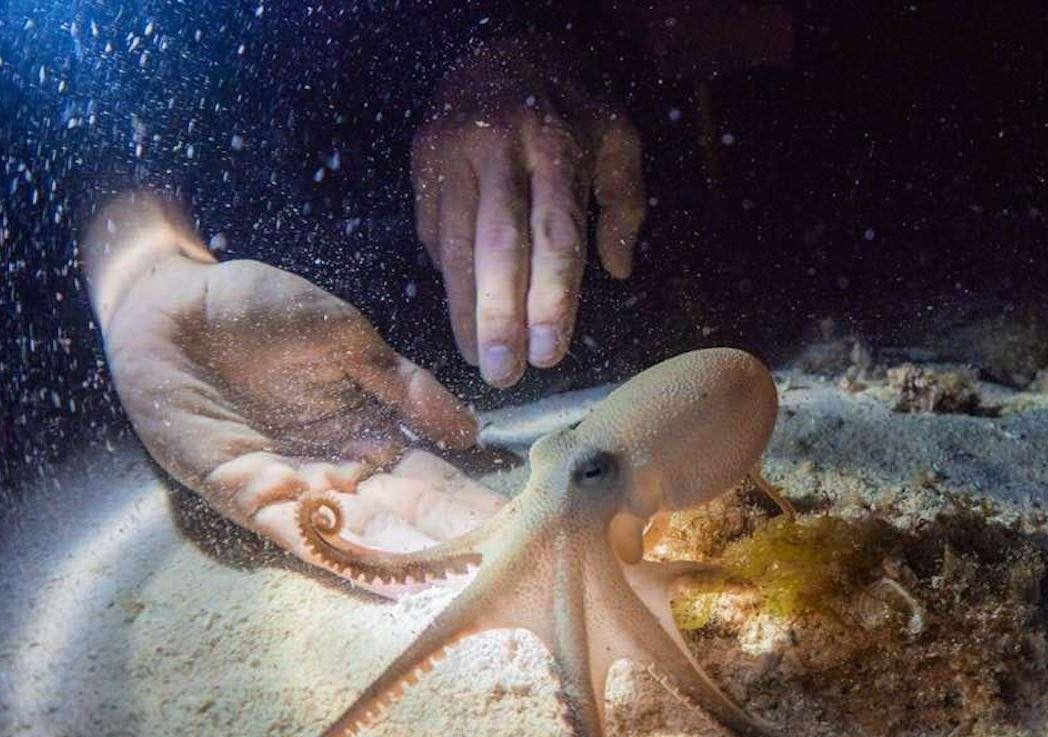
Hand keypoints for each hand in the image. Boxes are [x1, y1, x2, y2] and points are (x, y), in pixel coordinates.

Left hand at [83, 194, 503, 586]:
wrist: (175, 301)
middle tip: (503, 573)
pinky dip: (340, 557)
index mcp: (372, 435)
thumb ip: (408, 388)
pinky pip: (297, 534)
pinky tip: (385, 579)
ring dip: (408, 561)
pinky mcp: (245, 495)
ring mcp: (295, 490)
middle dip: (451, 545)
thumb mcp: (351, 339)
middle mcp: (340, 473)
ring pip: (360, 535)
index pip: (434, 480)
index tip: (518, 529)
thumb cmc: (263, 309)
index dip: (472, 504)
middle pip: (406, 519)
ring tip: (456, 581)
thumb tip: (471, 433)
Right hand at [412, 37, 645, 386]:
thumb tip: (618, 271)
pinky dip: (448, 278)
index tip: (549, 353)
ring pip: (454, 246)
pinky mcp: (423, 161)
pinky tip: (463, 314)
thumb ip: (625, 204)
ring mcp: (452, 153)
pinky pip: (434, 232)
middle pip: (496, 246)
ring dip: (464, 311)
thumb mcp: (617, 139)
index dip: (551, 297)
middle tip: (503, 375)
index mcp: (553, 142)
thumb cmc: (570, 110)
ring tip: (479, 360)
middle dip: (498, 316)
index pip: (553, 232)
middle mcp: (498, 147)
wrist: (501, 49)